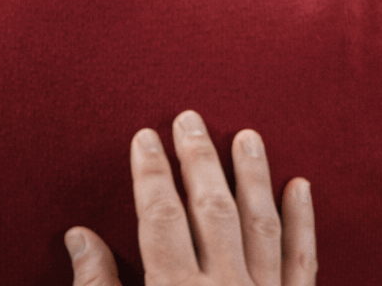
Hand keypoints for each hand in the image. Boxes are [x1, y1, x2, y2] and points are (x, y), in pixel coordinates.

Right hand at [67, 112, 316, 285]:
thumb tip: (79, 237)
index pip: (160, 217)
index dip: (150, 173)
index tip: (145, 136)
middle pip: (212, 210)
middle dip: (199, 160)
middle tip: (191, 119)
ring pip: (261, 225)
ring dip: (253, 177)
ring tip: (248, 136)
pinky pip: (303, 262)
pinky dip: (303, 223)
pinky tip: (300, 187)